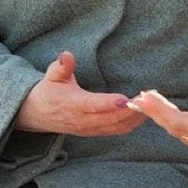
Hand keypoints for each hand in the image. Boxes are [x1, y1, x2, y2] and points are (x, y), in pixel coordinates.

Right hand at [14, 51, 144, 136]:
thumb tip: (66, 55)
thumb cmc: (48, 91)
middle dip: (131, 110)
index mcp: (72, 104)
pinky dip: (131, 124)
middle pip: (110, 118)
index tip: (126, 99)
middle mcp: (82, 120)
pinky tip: (143, 114)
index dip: (110, 103)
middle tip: (148, 98)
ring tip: (150, 104)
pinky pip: (116, 131)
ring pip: (116, 126)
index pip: (94, 105)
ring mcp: (89, 129)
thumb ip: (61, 66)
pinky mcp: (95, 132)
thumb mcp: (51, 76)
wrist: (37, 115)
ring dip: (134, 117)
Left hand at [129, 78, 187, 171]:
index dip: (158, 110)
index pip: (179, 121)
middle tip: (141, 98)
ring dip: (167, 120)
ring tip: (154, 105)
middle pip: (176, 130)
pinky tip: (179, 120)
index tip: (143, 98)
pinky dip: (180, 127)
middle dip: (157, 114)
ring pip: (183, 136)